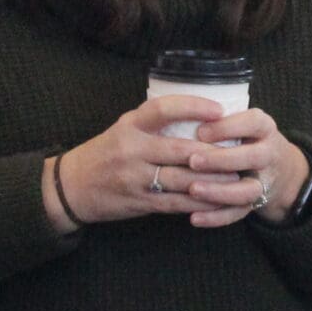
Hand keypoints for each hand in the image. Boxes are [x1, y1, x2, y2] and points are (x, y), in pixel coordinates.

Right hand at [49, 95, 231, 229]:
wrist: (71, 186)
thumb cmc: (105, 153)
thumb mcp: (123, 128)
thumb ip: (154, 123)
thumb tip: (198, 117)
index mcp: (130, 125)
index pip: (164, 109)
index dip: (193, 107)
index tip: (219, 110)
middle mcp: (132, 149)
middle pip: (182, 149)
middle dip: (214, 152)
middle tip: (240, 151)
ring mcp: (135, 177)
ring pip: (182, 179)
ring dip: (213, 180)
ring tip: (237, 177)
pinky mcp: (139, 202)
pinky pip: (175, 203)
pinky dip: (198, 202)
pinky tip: (217, 200)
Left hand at [179, 106, 311, 228]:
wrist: (276, 167)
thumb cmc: (244, 137)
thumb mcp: (239, 120)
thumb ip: (216, 119)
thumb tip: (175, 112)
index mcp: (263, 127)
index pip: (252, 122)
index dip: (228, 127)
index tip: (201, 131)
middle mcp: (269, 153)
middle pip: (253, 157)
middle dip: (221, 160)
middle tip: (192, 161)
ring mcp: (264, 180)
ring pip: (248, 190)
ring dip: (219, 191)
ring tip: (193, 190)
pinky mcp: (255, 203)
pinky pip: (239, 214)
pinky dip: (216, 218)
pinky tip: (194, 218)